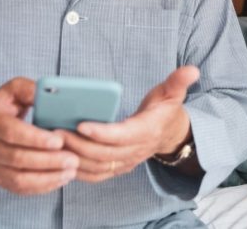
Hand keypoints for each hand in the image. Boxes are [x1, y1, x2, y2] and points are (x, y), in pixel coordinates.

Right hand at [0, 77, 79, 194]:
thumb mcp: (12, 90)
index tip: (59, 141)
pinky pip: (20, 188)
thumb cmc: (2, 106)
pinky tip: (60, 178)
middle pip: (17, 158)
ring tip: (70, 171)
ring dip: (47, 177)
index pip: (12, 133)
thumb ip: (29, 89)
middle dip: (48, 160)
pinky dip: (42, 186)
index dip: (35, 139)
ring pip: (19, 178)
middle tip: (73, 159)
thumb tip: (50, 94)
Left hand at [61, 66, 199, 182]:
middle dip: (78, 144)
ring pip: (96, 167)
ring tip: (53, 142)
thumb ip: (178, 82)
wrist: (169, 135)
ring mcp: (126, 163)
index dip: (102, 132)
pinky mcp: (117, 169)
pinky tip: (62, 158)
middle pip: (104, 153)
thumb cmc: (164, 110)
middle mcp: (136, 151)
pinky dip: (78, 170)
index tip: (81, 124)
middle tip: (55, 131)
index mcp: (146, 132)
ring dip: (74, 156)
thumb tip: (192, 70)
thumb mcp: (173, 93)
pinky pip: (95, 175)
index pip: (122, 136)